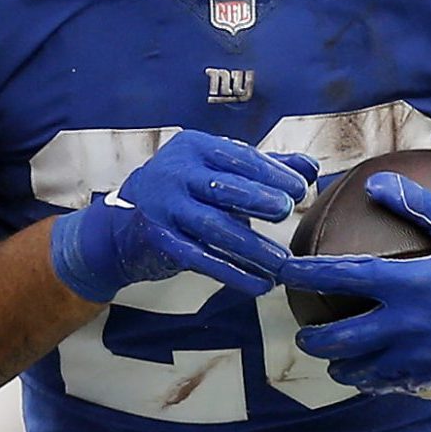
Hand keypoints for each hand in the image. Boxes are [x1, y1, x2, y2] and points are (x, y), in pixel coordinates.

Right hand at [49, 130, 313, 302]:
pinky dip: (232, 273)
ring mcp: (163, 207)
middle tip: (286, 212)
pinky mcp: (159, 240)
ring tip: (281, 263)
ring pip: (214, 227)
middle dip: (258, 199)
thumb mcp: (215, 169)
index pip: (239, 157)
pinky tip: (258, 284)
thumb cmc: (180, 191)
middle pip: (223, 187)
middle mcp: (174, 173)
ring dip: (251, 246)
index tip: (299, 188)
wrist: (120, 225)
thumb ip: (263, 167)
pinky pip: (201, 258)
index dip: (271, 172)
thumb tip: (310, 167)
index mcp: (194, 147)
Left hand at [281, 173, 430, 394]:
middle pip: (338, 337)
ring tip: (330, 354)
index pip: (342, 277)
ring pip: (358, 369)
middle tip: (304, 330)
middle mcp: (407, 323)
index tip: (283, 270)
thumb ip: (418, 204)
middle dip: (313, 337)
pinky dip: (369, 379)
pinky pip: (386, 384)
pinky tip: (364, 371)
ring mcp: (418, 355)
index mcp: (410, 282)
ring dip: (338, 362)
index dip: (307, 273)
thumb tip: (376, 182)